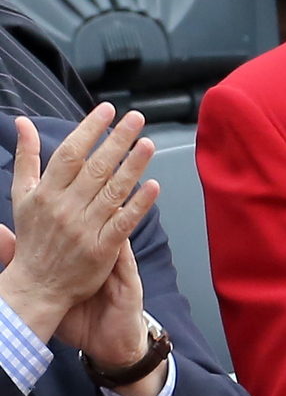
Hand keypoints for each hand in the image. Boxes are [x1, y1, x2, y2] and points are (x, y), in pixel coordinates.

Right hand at [0, 104, 158, 344]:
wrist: (37, 286)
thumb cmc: (32, 238)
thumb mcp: (21, 195)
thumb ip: (26, 158)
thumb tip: (23, 122)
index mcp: (46, 192)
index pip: (70, 153)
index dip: (89, 129)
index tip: (107, 109)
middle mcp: (65, 208)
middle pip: (95, 167)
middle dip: (117, 139)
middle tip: (137, 118)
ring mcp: (85, 229)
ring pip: (112, 191)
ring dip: (132, 166)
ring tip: (148, 143)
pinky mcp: (102, 249)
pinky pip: (123, 222)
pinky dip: (139, 204)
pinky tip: (153, 186)